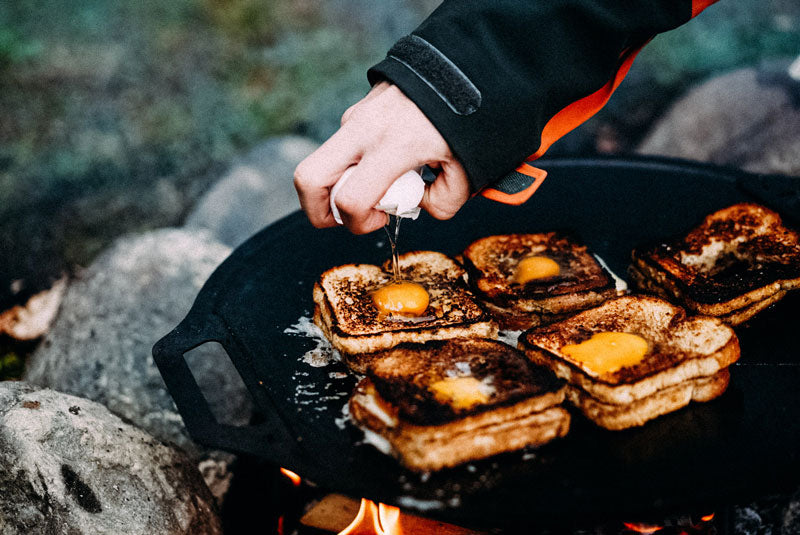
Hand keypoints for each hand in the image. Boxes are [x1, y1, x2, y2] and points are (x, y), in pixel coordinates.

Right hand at [293, 82, 470, 233]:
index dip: (358, 223)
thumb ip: (442, 202)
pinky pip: (344, 147)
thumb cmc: (468, 121)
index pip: (350, 199)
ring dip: (343, 184)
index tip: (380, 218)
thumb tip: (414, 205)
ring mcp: (356, 116)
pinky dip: (356, 164)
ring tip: (383, 181)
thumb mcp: (467, 172)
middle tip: (344, 218)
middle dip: (317, 211)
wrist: (462, 69)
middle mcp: (365, 129)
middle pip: (307, 179)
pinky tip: (389, 159)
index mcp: (393, 146)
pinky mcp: (357, 110)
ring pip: (325, 163)